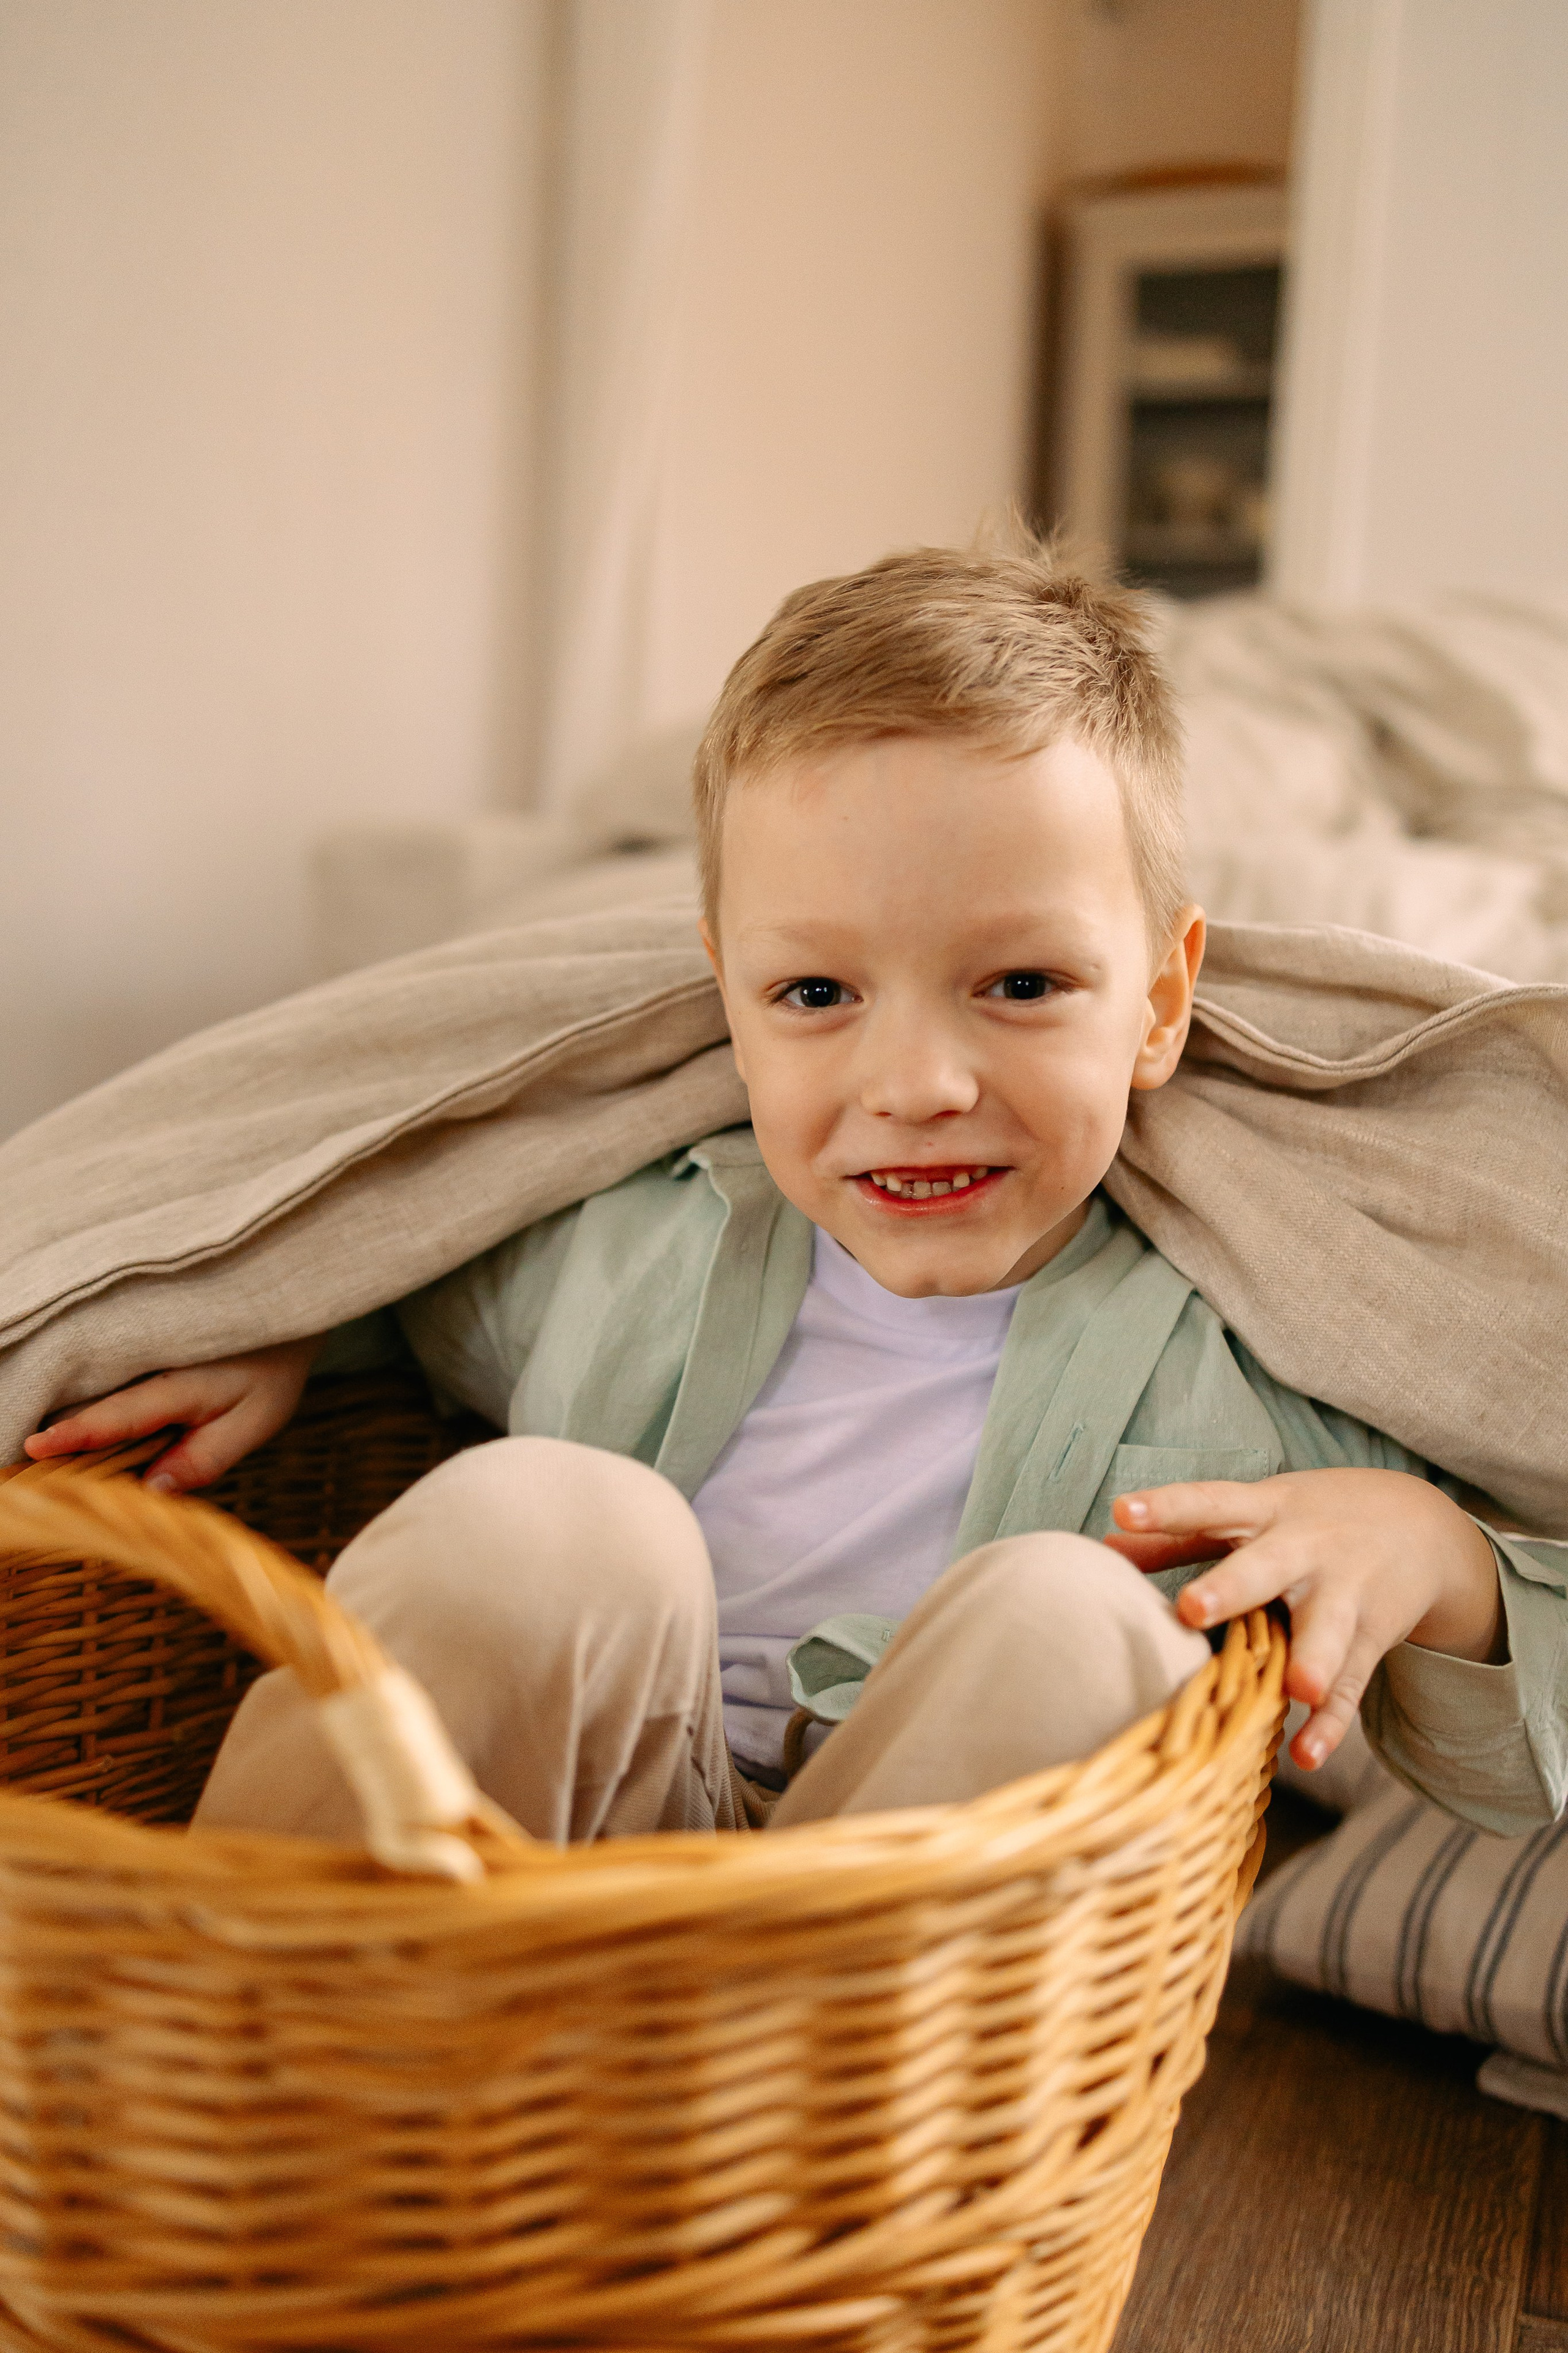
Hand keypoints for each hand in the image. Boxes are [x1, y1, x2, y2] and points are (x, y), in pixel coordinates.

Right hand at [22, 1338, 319, 1493]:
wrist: (281, 1303)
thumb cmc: (271, 1367)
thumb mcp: (256, 1419)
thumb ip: (204, 1457)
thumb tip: (151, 1491)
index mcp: (179, 1383)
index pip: (118, 1414)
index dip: (75, 1433)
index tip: (33, 1445)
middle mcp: (149, 1362)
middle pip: (89, 1400)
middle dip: (53, 1426)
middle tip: (19, 1456)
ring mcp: (139, 1350)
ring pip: (90, 1384)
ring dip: (63, 1408)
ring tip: (32, 1442)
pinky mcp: (135, 1345)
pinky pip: (101, 1374)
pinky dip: (82, 1396)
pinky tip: (60, 1417)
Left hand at [1102, 1468, 1503, 1772]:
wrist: (1422, 1526)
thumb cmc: (1308, 1518)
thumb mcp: (1253, 1510)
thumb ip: (1182, 1531)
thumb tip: (1106, 1542)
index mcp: (1266, 1510)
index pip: (1211, 1502)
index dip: (1168, 1506)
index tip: (1124, 1509)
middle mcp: (1307, 1548)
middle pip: (1266, 1566)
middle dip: (1231, 1586)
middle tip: (1192, 1608)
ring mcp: (1345, 1594)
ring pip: (1326, 1628)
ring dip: (1310, 1658)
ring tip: (1296, 1688)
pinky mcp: (1371, 1638)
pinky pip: (1350, 1684)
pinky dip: (1331, 1723)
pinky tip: (1307, 1754)